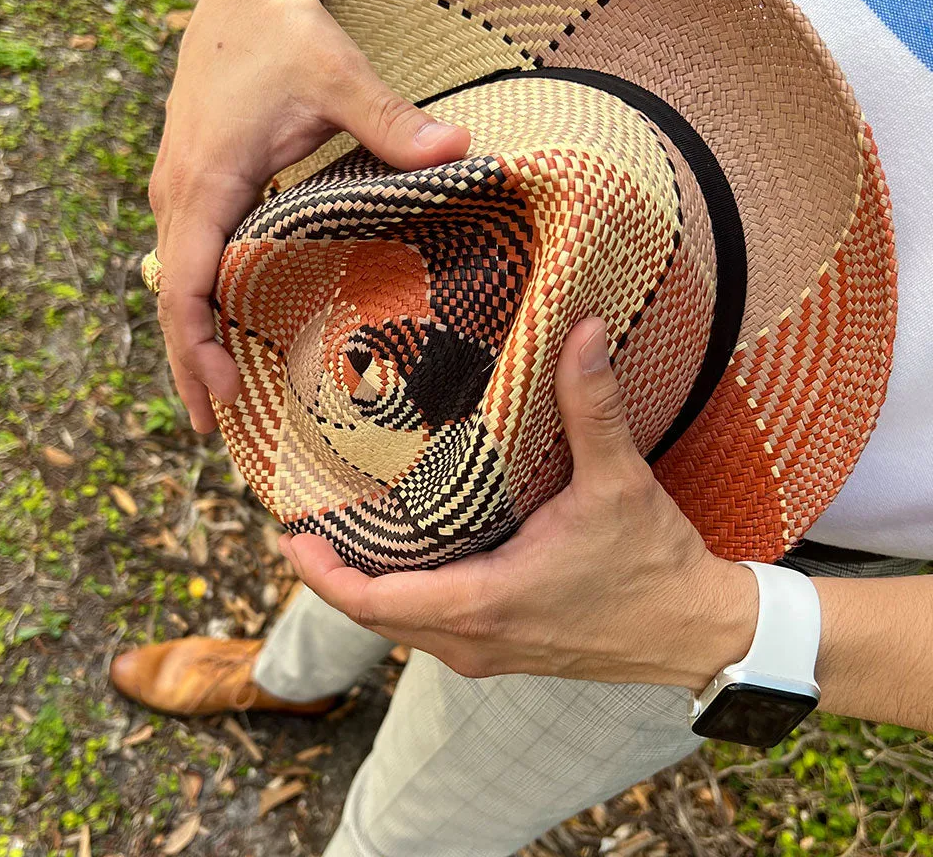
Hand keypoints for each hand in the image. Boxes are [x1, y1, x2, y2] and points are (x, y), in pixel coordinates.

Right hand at [148, 0, 470, 431]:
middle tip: (218, 429)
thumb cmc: (284, 32)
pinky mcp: (198, 185)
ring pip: (176, 283)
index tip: (223, 396)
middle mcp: (180, 192)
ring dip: (192, 342)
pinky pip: (190, 259)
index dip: (196, 344)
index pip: (184, 281)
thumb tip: (462, 151)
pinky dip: (203, 306)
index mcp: (206, 179)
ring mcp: (183, 190)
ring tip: (219, 402)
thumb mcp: (338, 74)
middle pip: (171, 299)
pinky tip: (230, 335)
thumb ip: (393, 120)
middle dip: (189, 365)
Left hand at [281, 318, 758, 689]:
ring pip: (401, 629)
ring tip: (341, 537)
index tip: (286, 536)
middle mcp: (476, 640)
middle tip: (303, 526)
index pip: (374, 603)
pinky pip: (430, 632)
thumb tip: (582, 329)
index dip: (321, 574)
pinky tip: (402, 562)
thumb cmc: (654, 566)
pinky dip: (401, 602)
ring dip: (365, 590)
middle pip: (374, 618)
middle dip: (331, 577)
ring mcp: (488, 654)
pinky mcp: (504, 652)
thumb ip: (593, 405)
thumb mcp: (619, 482)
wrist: (696, 633)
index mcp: (487, 602)